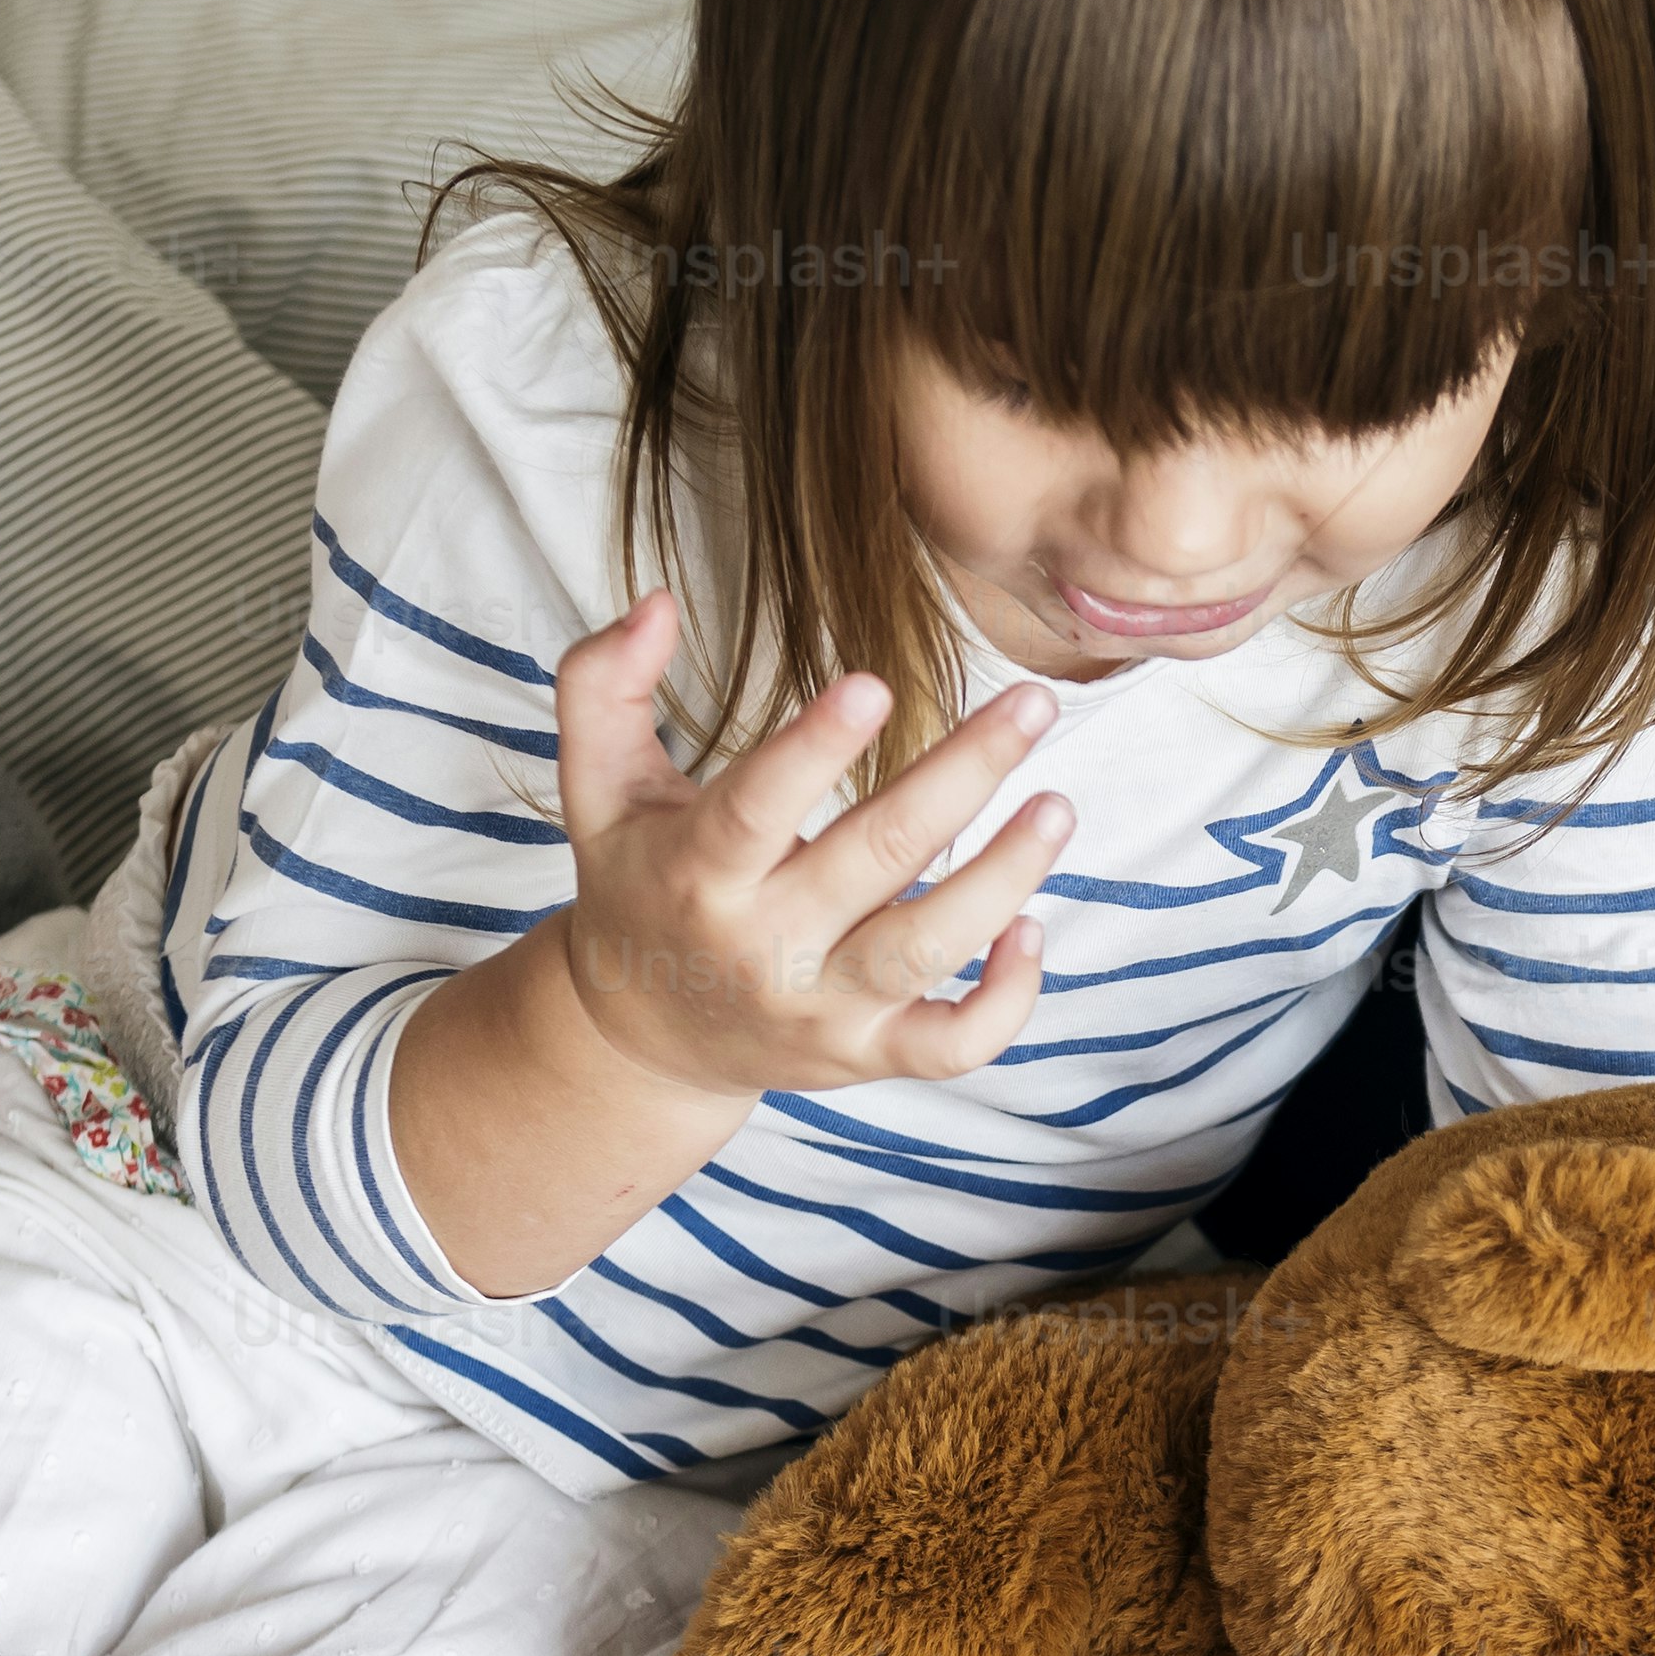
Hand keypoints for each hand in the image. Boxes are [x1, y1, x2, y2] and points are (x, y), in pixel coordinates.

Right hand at [543, 597, 1072, 1105]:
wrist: (642, 1037)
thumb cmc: (639, 885)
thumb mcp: (597, 788)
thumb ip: (602, 684)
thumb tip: (653, 603)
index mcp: (697, 872)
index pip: (755, 808)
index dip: (814, 749)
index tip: (875, 683)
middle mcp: (762, 947)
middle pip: (874, 860)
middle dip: (962, 776)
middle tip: (1030, 704)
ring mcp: (821, 1008)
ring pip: (926, 949)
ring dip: (1004, 877)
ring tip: (1057, 805)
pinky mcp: (867, 1053)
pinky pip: (953, 1044)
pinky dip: (1007, 1000)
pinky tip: (1032, 926)